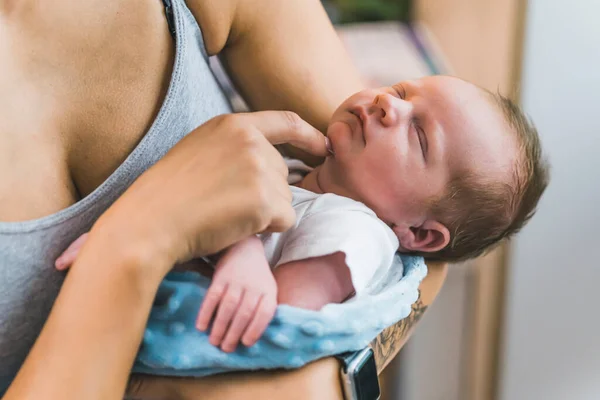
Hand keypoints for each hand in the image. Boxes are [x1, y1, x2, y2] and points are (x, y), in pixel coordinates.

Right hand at [86, 111, 327, 277]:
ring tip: (225, 214)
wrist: (149, 223)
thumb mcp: (200, 150)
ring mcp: (260, 169)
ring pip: (285, 198)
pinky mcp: (265, 200)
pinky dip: (267, 229)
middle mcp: (251, 141)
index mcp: (232, 124)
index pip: (286, 122)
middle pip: (282, 173)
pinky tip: (236, 227)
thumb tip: (272, 163)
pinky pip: (285, 220)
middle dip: (266, 194)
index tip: (323, 147)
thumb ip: (236, 148)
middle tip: (227, 205)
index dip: (309, 135)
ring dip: (264, 212)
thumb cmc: (167, 194)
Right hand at [196, 236, 276, 352]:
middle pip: (244, 313)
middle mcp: (254, 285)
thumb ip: (263, 310)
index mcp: (268, 291)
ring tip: (214, 342)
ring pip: (228, 307)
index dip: (256, 329)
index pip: (265, 313)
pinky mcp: (220, 276)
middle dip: (234, 334)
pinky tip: (201, 326)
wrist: (244, 248)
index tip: (246, 343)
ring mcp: (236, 280)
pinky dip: (206, 312)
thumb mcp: (268, 290)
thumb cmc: (256, 277)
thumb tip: (251, 339)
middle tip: (226, 349)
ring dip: (220, 327)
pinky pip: (212, 297)